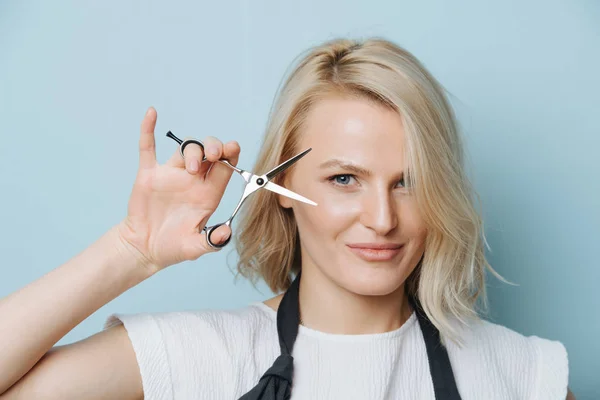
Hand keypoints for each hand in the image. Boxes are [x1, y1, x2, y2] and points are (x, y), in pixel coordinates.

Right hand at [116, 107, 239, 272]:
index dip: (231, 154)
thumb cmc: (173, 247)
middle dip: (214, 147)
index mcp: (208, 193)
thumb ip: (212, 241)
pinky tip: (152, 113)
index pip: (225, 167)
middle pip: (209, 151)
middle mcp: (193, 180)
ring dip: (191, 151)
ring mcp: (171, 175)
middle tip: (213, 156)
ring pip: (185, 148)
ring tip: (191, 169)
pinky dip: (149, 129)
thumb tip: (227, 233)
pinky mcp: (149, 174)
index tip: (233, 147)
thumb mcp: (195, 247)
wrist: (144, 249)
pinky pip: (148, 147)